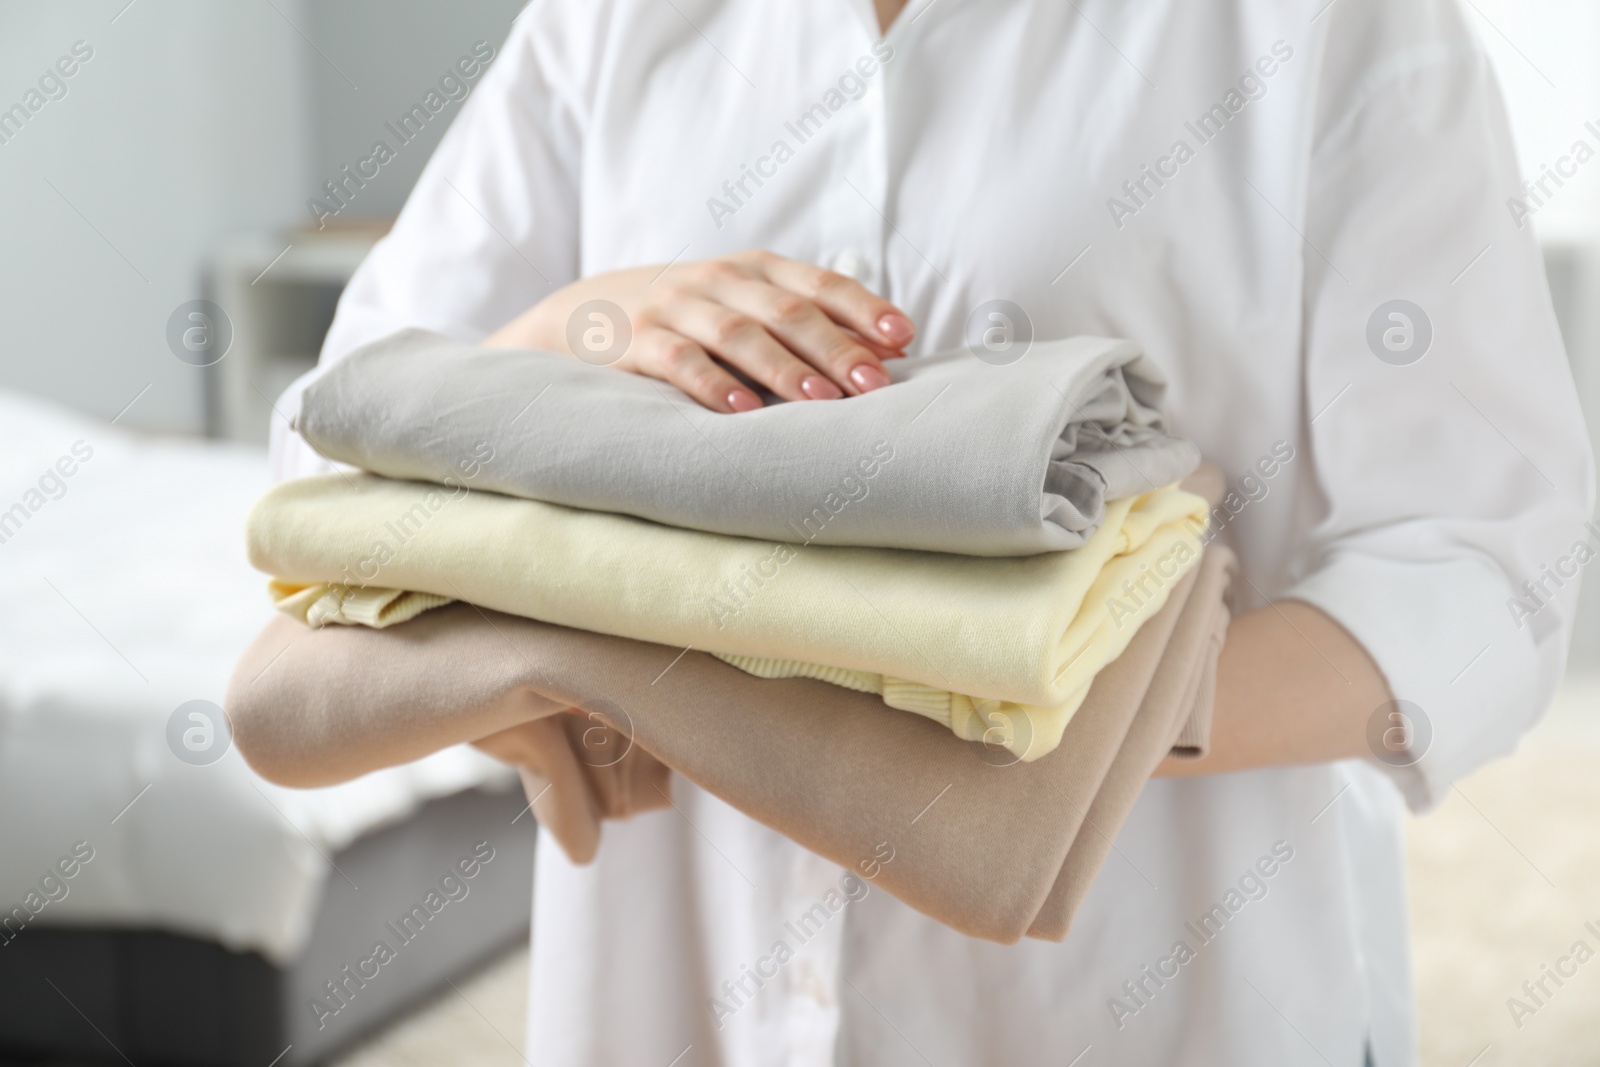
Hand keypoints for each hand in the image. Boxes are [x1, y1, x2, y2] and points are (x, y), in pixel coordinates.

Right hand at [483, 249, 915, 412]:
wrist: (585, 312)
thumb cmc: (691, 319)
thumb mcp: (748, 308)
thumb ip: (812, 326)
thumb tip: (892, 353)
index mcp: (757, 270)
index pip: (821, 284)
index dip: (864, 309)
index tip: (902, 337)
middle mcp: (721, 280)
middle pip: (788, 311)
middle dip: (836, 348)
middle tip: (874, 385)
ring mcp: (677, 308)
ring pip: (739, 334)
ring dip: (783, 369)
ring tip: (820, 400)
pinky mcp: (638, 342)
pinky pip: (680, 362)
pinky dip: (712, 385)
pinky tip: (741, 411)